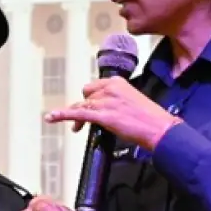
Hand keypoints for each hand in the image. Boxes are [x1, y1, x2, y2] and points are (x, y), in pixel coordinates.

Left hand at [46, 77, 179, 152]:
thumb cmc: (151, 119)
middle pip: (86, 94)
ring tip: (77, 127)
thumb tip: (110, 109)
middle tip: (86, 120)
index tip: (92, 106)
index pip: (95, 86)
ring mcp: (104, 101)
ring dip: (76, 116)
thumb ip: (118, 101)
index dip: (92, 98)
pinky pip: (77, 113)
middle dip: (85, 106)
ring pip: (81, 105)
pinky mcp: (101, 115)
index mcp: (118, 82)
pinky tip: (51, 117)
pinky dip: (62, 115)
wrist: (159, 128)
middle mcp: (109, 88)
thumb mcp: (133, 102)